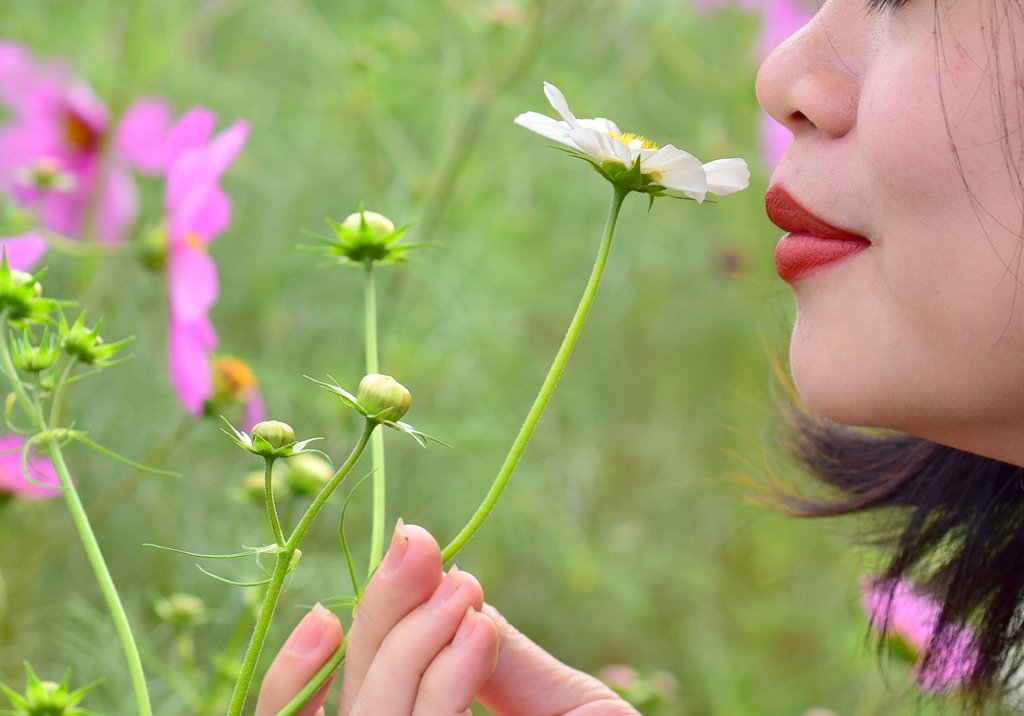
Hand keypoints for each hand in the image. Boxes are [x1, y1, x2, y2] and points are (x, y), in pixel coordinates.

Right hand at [256, 521, 638, 715]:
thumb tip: (447, 578)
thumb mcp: (568, 706)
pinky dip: (441, 681)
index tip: (401, 549)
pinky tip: (479, 631)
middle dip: (381, 613)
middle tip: (418, 547)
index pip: (354, 696)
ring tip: (468, 592)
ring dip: (411, 641)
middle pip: (351, 699)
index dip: (364, 622)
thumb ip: (503, 656)